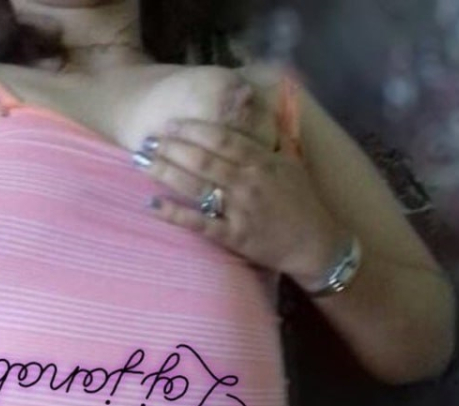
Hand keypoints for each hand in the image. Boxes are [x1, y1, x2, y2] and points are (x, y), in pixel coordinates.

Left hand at [134, 118, 343, 281]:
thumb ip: (270, 138)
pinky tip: (153, 204)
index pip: (222, 138)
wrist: (316, 244)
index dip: (193, 128)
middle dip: (171, 147)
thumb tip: (259, 109)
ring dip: (166, 172)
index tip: (171, 122)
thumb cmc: (303, 202)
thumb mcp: (291, 163)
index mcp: (261, 161)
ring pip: (197, 187)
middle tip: (147, 139)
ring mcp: (240, 210)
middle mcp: (248, 182)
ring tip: (142, 161)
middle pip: (202, 159)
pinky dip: (175, 214)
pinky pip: (199, 224)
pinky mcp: (234, 237)